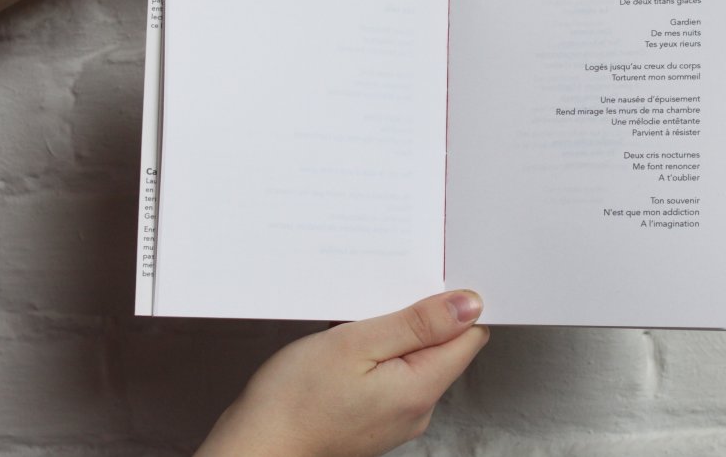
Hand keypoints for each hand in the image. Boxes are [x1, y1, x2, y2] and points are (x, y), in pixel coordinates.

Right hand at [195, 290, 488, 456]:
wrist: (255, 447)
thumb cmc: (294, 400)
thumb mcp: (356, 343)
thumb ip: (417, 324)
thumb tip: (468, 306)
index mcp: (421, 388)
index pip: (469, 336)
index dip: (454, 304)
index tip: (425, 284)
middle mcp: (418, 408)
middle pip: (444, 346)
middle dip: (419, 317)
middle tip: (379, 301)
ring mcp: (398, 417)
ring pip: (416, 359)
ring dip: (394, 334)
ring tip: (358, 324)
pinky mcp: (378, 418)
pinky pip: (394, 376)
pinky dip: (378, 355)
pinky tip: (349, 348)